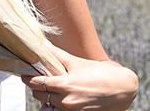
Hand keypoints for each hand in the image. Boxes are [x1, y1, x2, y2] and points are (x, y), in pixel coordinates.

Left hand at [22, 44, 137, 110]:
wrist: (124, 89)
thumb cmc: (102, 73)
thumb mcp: (78, 62)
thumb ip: (58, 55)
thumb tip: (43, 44)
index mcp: (64, 85)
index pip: (35, 83)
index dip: (27, 78)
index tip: (25, 73)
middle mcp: (66, 101)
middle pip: (39, 95)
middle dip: (37, 87)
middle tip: (39, 79)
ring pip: (48, 106)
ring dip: (46, 98)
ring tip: (51, 89)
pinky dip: (56, 106)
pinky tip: (61, 97)